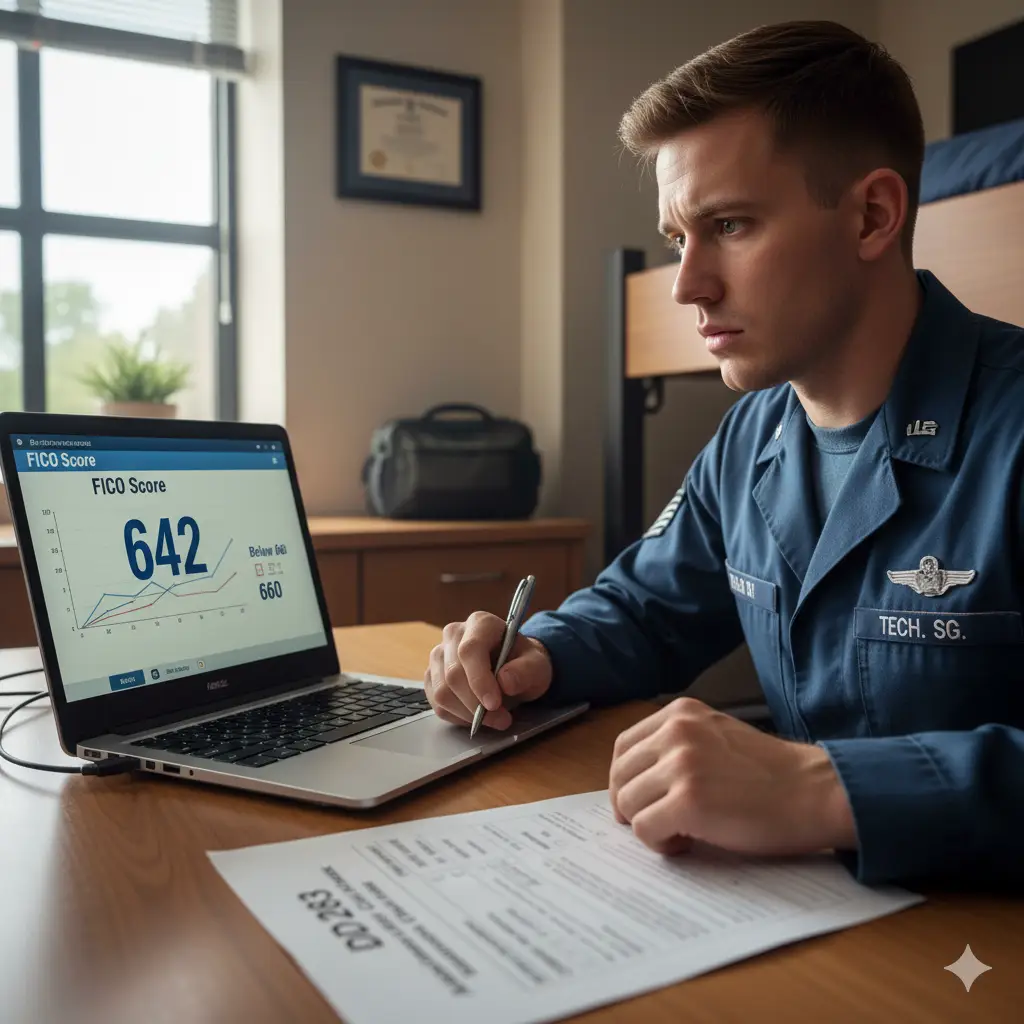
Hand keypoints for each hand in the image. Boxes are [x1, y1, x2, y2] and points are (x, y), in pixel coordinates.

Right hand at [424, 611, 552, 729]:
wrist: (514, 669)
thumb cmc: (524, 663)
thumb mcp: (537, 665)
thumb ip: (525, 671)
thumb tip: (505, 681)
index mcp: (480, 623)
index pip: (470, 650)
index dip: (479, 680)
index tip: (494, 704)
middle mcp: (454, 634)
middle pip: (453, 674)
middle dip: (476, 704)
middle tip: (502, 719)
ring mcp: (439, 655)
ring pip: (442, 692)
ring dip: (468, 714)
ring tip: (493, 719)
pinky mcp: (432, 676)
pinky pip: (437, 704)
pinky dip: (458, 717)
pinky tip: (476, 716)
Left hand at [609, 697, 856, 856]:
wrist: (815, 791)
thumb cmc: (771, 773)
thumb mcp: (716, 737)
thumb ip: (677, 746)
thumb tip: (635, 781)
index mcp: (680, 713)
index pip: (624, 746)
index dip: (627, 779)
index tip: (642, 799)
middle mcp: (676, 732)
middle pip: (620, 776)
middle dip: (632, 805)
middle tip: (659, 822)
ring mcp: (681, 765)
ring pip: (628, 804)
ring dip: (649, 825)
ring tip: (683, 831)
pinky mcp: (688, 801)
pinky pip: (645, 829)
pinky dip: (661, 843)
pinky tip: (689, 842)